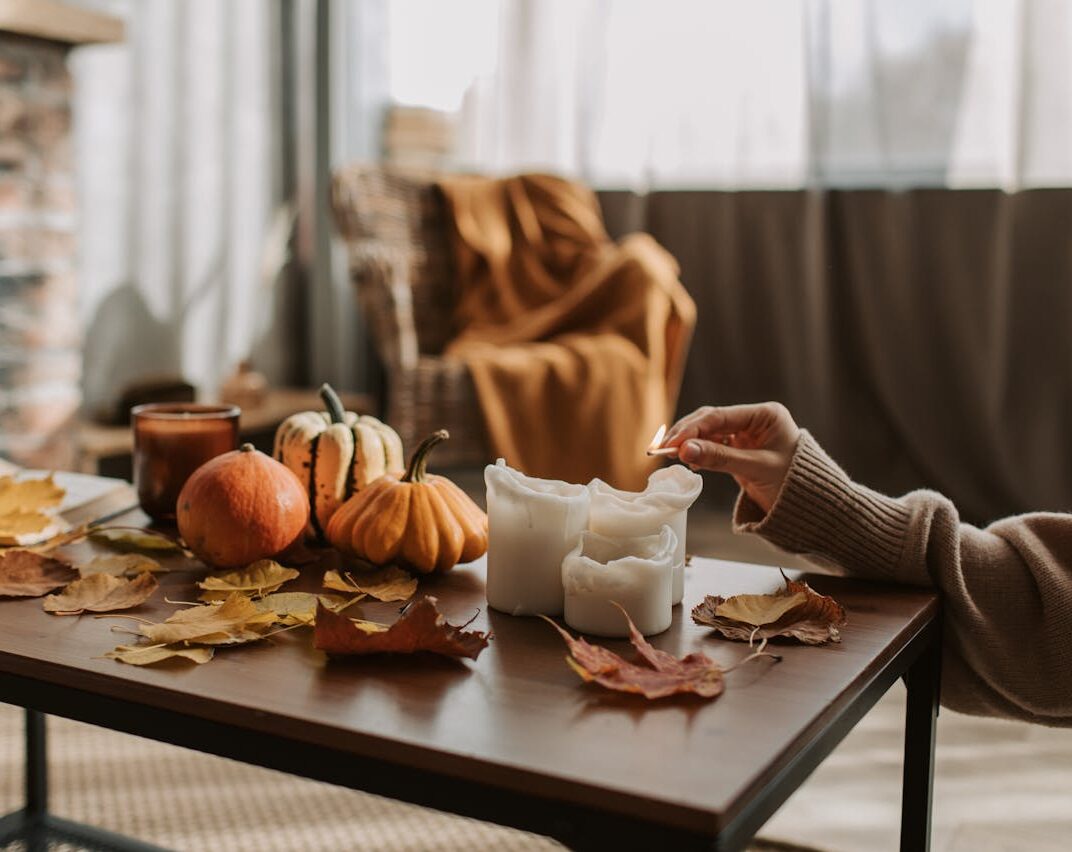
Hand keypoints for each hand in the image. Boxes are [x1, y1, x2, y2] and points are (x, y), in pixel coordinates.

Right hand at [661, 403, 800, 513]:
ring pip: (709, 432)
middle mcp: (754, 420)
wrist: (811, 507)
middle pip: (711, 420)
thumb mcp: (756, 469)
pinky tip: (687, 460)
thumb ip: (720, 458)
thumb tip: (684, 450)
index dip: (693, 428)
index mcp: (765, 415)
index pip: (720, 416)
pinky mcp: (740, 449)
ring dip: (690, 443)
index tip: (672, 442)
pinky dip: (699, 452)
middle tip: (663, 448)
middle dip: (687, 434)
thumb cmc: (794, 484)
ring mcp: (746, 434)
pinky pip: (713, 446)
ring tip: (672, 455)